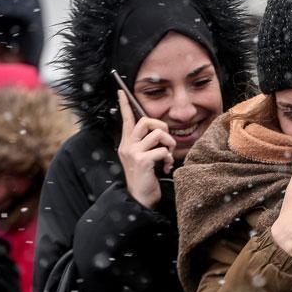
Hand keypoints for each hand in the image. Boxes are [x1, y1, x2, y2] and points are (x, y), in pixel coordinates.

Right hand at [117, 90, 175, 208]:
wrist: (139, 199)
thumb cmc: (145, 179)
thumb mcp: (144, 158)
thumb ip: (148, 145)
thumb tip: (161, 132)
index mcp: (127, 144)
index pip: (126, 120)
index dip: (124, 105)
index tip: (121, 91)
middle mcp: (127, 146)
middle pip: (145, 121)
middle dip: (162, 126)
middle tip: (166, 141)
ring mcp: (133, 152)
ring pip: (158, 134)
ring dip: (169, 144)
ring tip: (168, 156)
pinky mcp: (142, 161)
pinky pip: (162, 150)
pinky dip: (169, 158)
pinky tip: (166, 168)